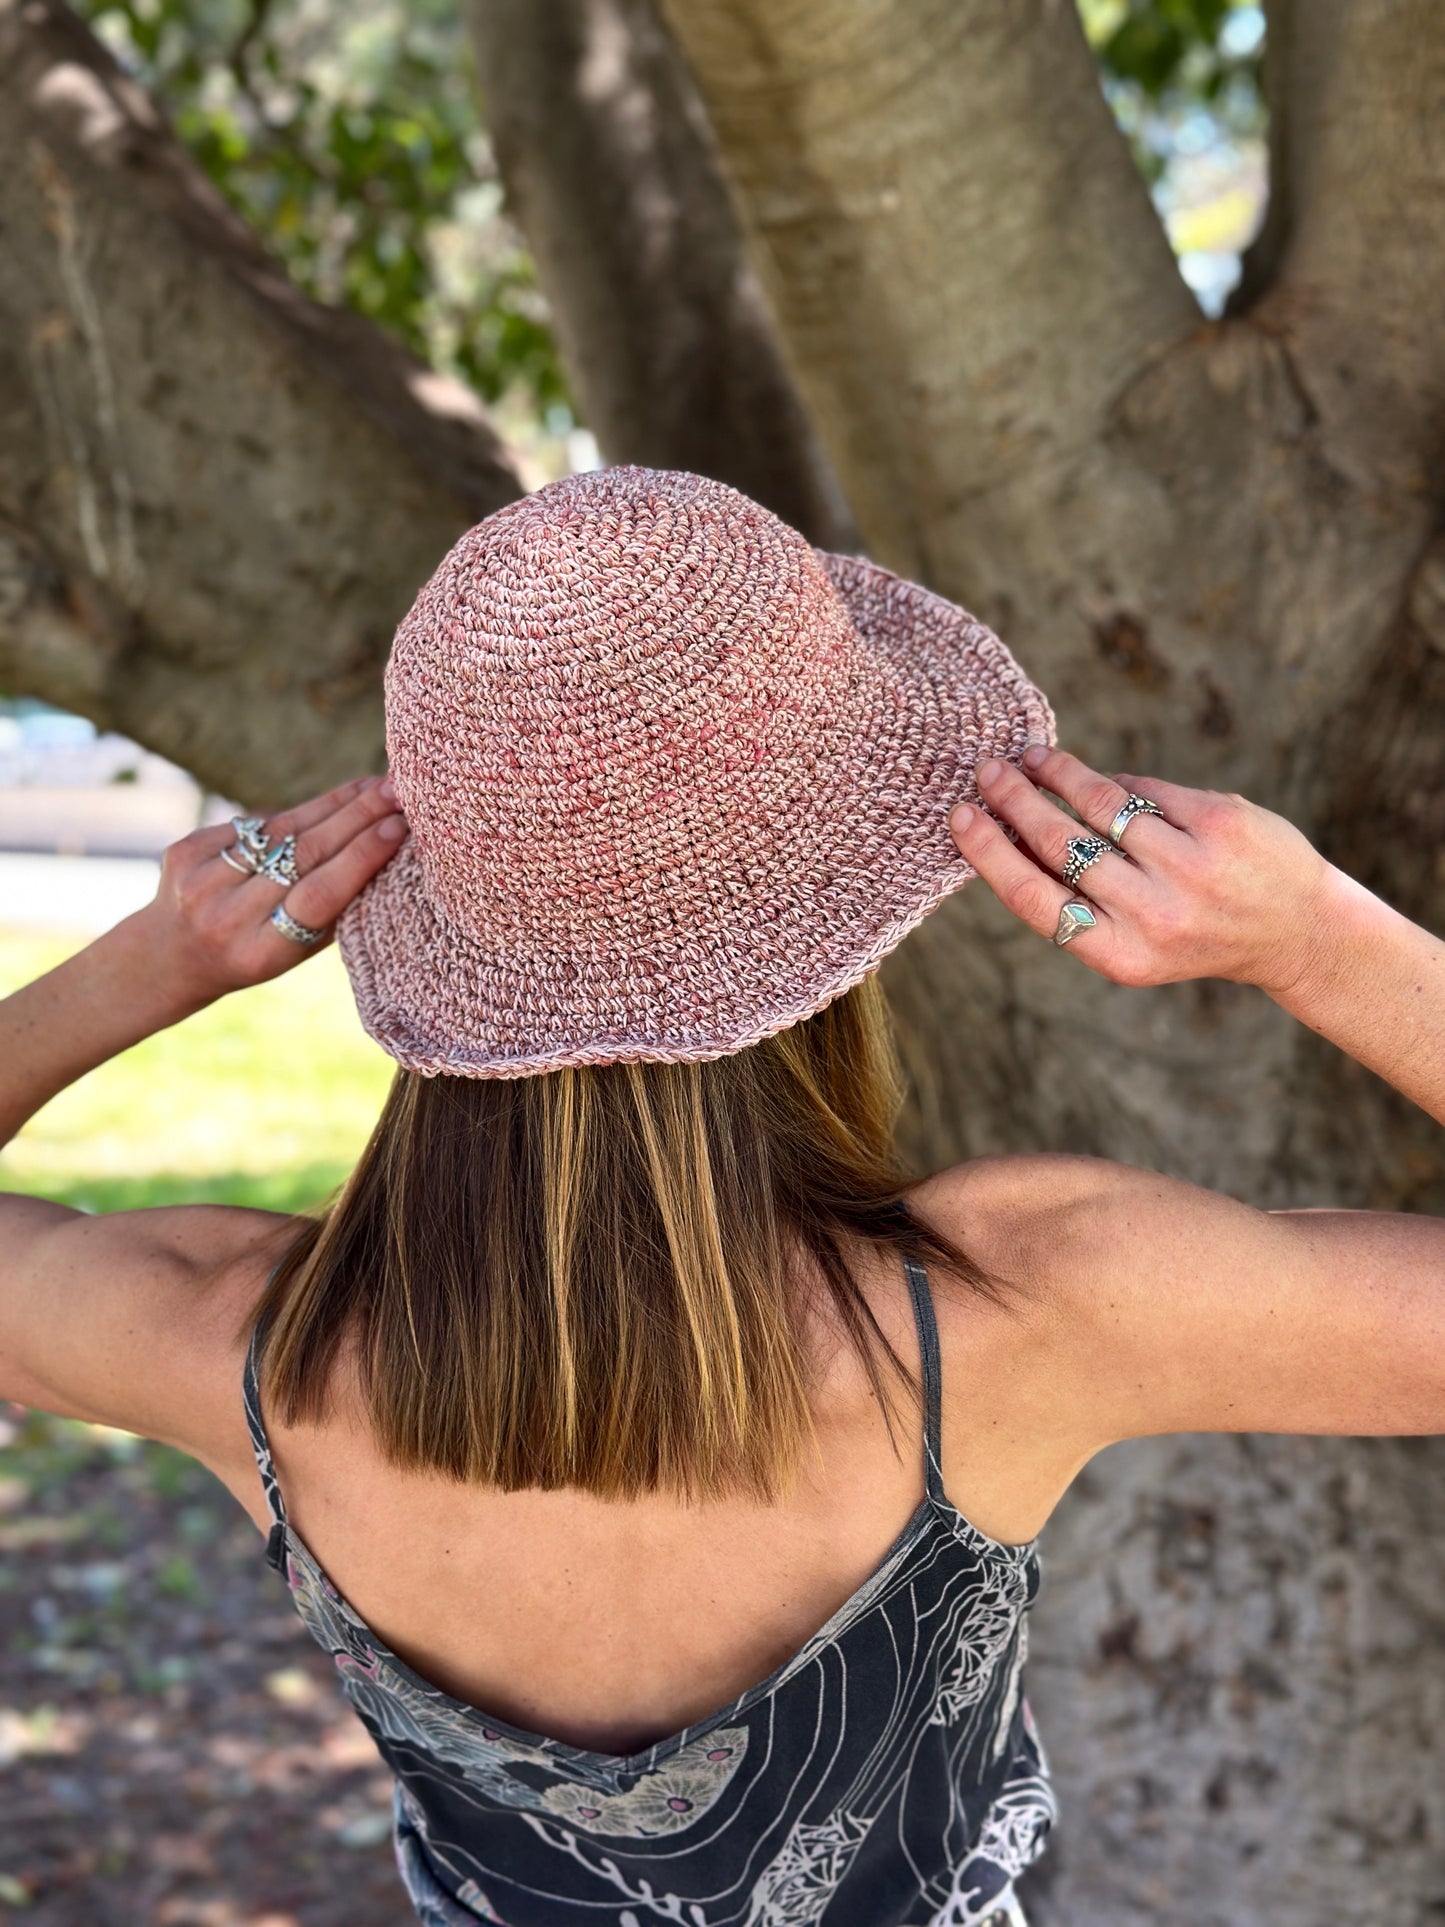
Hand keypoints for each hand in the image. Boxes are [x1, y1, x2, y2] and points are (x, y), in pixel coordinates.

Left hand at [137, 774, 408, 1008]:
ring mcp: (200, 881)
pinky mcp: (184, 850)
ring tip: (373, 787)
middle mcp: (225, 916)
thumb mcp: (294, 951)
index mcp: (260, 953)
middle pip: (302, 854)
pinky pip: (255, 825)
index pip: (318, 896)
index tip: (397, 827)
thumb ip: (332, 911)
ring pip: (280, 830)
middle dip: (356, 818)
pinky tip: (331, 803)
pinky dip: (295, 814)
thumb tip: (387, 848)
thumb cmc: (255, 953)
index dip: (360, 858)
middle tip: (396, 791)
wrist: (170, 954)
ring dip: (333, 805)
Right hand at [947, 746, 1331, 994]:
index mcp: (1119, 955)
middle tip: (988, 771)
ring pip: (1102, 806)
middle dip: (1016, 800)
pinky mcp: (1220, 825)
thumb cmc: (1191, 931)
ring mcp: (1191, 869)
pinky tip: (1102, 780)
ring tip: (1033, 758)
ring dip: (1058, 775)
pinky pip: (1147, 791)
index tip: (959, 816)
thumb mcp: (1131, 939)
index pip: (1033, 899)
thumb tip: (1009, 827)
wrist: (1294, 930)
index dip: (990, 853)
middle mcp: (1154, 916)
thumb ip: (1077, 897)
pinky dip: (1119, 784)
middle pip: (1061, 844)